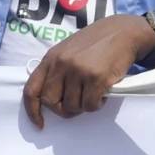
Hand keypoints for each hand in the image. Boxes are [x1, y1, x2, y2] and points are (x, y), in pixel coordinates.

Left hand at [23, 15, 153, 127]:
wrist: (123, 32)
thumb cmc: (96, 43)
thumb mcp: (68, 50)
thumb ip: (56, 70)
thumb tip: (49, 99)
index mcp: (51, 58)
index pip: (31, 89)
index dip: (32, 110)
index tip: (39, 123)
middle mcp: (61, 64)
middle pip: (50, 102)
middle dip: (63, 109)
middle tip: (76, 105)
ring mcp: (78, 71)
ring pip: (72, 106)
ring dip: (83, 106)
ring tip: (92, 93)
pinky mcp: (96, 78)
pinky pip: (90, 105)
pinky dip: (97, 105)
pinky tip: (102, 93)